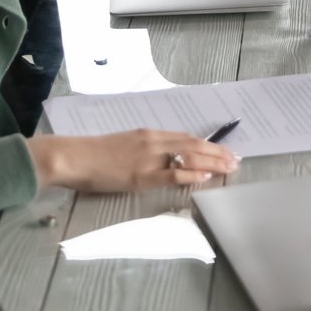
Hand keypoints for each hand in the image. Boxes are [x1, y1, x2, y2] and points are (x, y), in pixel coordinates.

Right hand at [28, 129, 239, 192]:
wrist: (74, 156)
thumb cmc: (94, 154)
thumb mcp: (124, 146)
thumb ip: (144, 150)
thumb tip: (162, 160)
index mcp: (148, 134)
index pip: (185, 138)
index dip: (207, 144)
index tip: (224, 149)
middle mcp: (153, 141)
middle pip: (193, 144)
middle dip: (217, 152)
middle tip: (236, 159)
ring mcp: (149, 157)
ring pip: (189, 156)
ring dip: (212, 161)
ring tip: (229, 167)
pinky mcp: (141, 175)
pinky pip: (173, 174)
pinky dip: (192, 174)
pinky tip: (206, 176)